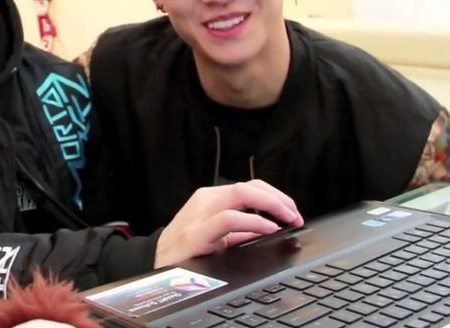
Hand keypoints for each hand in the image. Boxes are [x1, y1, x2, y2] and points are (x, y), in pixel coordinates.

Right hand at [154, 179, 303, 267]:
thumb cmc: (184, 248)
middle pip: (249, 186)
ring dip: (271, 204)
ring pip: (240, 194)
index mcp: (211, 198)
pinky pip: (229, 219)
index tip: (293, 212)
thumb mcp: (216, 235)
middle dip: (279, 198)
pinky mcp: (196, 233)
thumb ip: (240, 230)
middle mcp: (206, 200)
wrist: (154, 263)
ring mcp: (200, 214)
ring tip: (287, 219)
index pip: (250, 187)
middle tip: (295, 215)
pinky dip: (253, 221)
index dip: (276, 196)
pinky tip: (267, 228)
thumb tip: (269, 228)